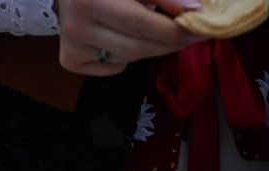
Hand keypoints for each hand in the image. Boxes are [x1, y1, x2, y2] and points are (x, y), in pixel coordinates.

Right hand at [57, 0, 206, 74]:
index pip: (139, 23)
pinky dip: (126, 57)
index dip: (172, 29)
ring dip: (150, 48)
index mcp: (90, 1)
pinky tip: (123, 38)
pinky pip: (110, 66)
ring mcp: (71, 47)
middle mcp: (75, 28)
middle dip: (168, 44)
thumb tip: (192, 10)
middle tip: (191, 37)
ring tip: (159, 33)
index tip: (199, 29)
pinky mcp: (70, 60)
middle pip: (134, 47)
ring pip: (126, 59)